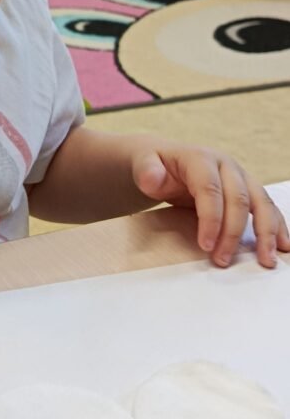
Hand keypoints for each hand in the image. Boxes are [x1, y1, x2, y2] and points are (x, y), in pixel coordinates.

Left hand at [132, 143, 289, 268]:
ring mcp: (240, 176)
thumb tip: (152, 179)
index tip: (205, 245)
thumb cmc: (154, 164)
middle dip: (233, 232)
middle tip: (223, 260)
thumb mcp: (143, 164)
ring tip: (267, 259)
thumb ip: (147, 171)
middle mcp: (226, 165)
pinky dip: (277, 226)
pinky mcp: (247, 189)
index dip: (211, 218)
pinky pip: (267, 207)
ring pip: (261, 202)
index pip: (210, 189)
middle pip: (238, 198)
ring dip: (266, 232)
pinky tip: (284, 246)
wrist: (164, 158)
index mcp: (200, 158)